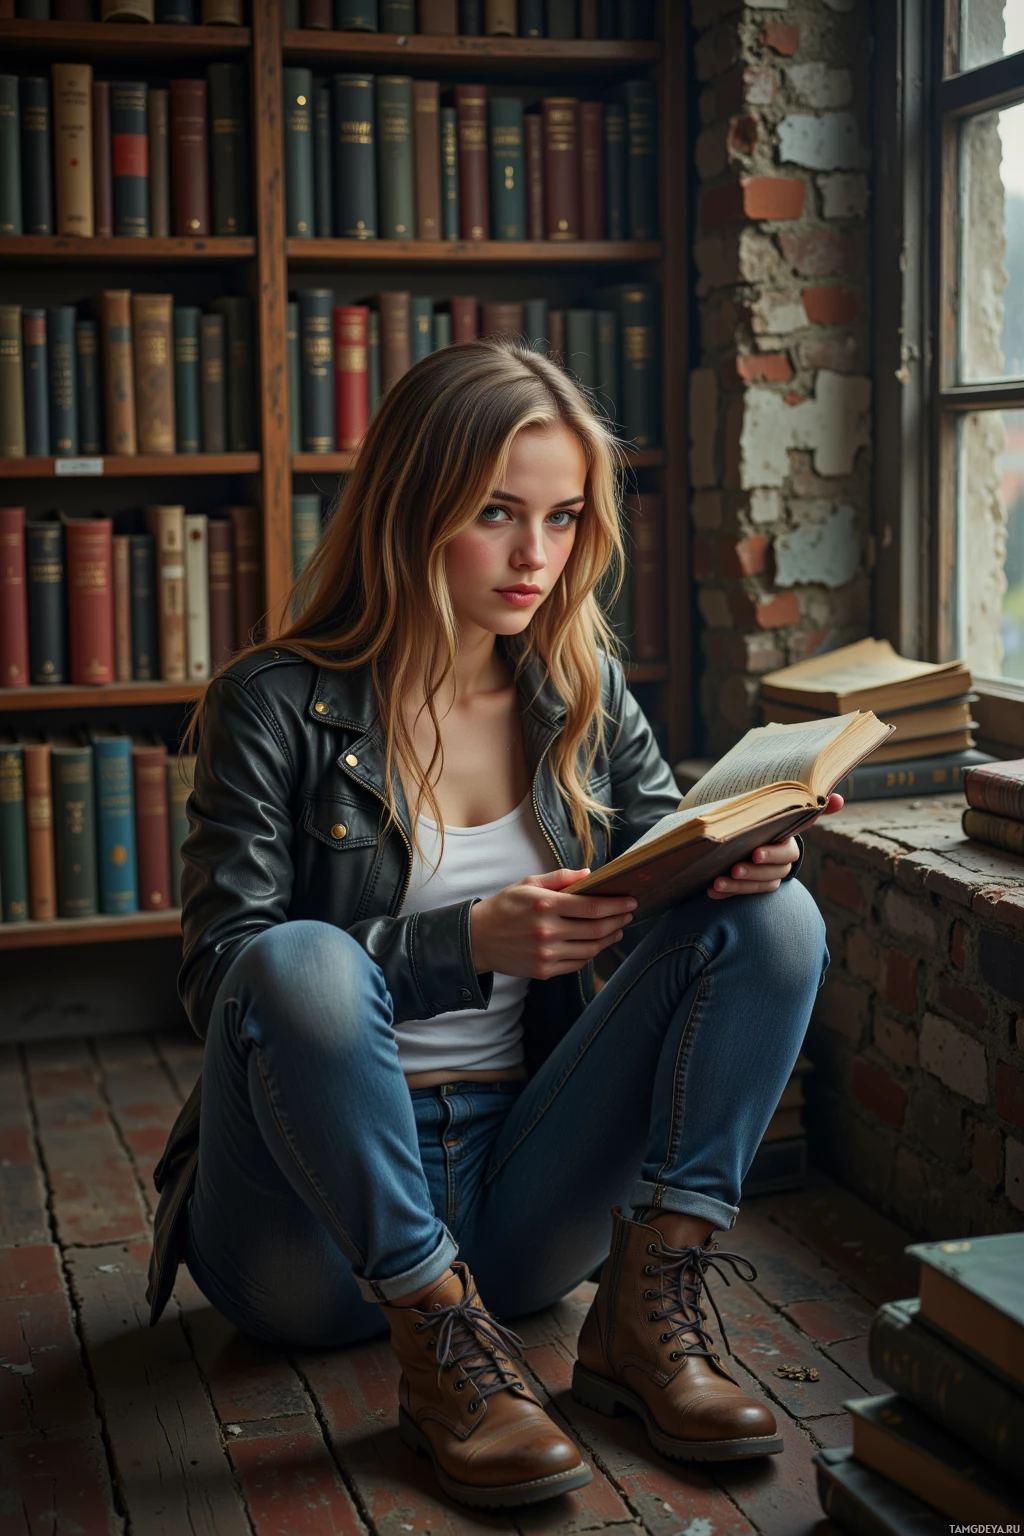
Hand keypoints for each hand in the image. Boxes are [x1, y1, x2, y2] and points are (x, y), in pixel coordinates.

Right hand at [470, 867, 636, 978]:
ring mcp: (546, 954)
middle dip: (618, 920)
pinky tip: (596, 943)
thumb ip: (560, 878)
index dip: (616, 905)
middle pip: (596, 929)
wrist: (478, 939)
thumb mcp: (528, 884)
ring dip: (609, 938)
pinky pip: (577, 963)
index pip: (591, 907)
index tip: (630, 900)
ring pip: (590, 948)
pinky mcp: (544, 970)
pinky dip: (591, 952)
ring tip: (617, 929)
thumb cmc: (505, 907)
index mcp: (545, 905)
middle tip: (629, 914)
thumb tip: (589, 875)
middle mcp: (547, 931)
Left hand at [707, 792, 843, 899]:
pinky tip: (711, 891)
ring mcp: (767, 876)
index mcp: (786, 841)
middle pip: (774, 871)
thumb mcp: (769, 808)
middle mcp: (781, 861)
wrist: (744, 836)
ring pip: (760, 885)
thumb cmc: (758, 818)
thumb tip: (840, 800)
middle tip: (735, 868)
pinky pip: (742, 895)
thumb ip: (793, 803)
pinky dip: (727, 893)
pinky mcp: (751, 888)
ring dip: (739, 886)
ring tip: (718, 882)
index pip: (786, 850)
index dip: (773, 853)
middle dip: (754, 871)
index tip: (756, 854)